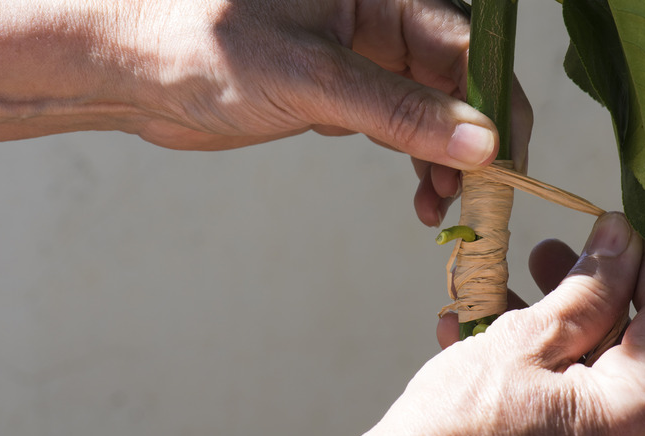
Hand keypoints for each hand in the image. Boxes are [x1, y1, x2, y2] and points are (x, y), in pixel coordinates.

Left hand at [0, 0, 531, 224]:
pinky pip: (400, 125)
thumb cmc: (206, 49)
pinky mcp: (343, 91)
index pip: (466, 48)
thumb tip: (480, 142)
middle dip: (472, 141)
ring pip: (433, 109)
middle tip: (476, 198)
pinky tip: (421, 196)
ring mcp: (364, 57)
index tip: (505, 164)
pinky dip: (415, 162)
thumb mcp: (310, 80)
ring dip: (446, 159)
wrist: (139, 71)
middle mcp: (381, 21)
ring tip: (444, 206)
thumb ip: (396, 111)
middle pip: (458, 81)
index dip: (494, 106)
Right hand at [366, 213, 644, 435]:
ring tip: (491, 292)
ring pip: (585, 355)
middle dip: (583, 287)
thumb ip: (584, 291)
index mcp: (631, 410)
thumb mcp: (522, 344)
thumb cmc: (456, 428)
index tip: (609, 231)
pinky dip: (520, 352)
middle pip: (627, 334)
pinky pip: (555, 383)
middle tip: (545, 253)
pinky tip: (468, 331)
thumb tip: (620, 239)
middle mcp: (623, 431)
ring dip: (541, 316)